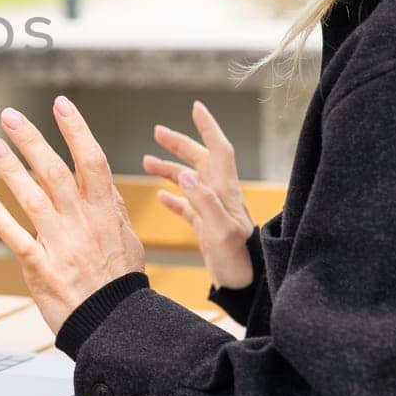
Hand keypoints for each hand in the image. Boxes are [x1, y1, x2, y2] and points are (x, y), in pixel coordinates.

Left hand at [0, 96, 145, 334]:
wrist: (116, 328)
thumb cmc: (121, 284)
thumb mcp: (129, 242)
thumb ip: (113, 210)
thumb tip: (105, 183)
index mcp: (105, 213)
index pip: (92, 161)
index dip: (76, 130)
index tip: (60, 103)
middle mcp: (82, 223)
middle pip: (55, 172)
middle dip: (32, 140)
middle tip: (9, 115)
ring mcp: (62, 245)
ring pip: (33, 198)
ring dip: (11, 170)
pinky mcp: (42, 269)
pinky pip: (19, 240)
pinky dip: (2, 220)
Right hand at [141, 100, 255, 289]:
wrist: (249, 288)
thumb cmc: (239, 262)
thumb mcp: (221, 231)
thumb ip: (203, 202)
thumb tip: (185, 174)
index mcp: (225, 193)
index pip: (219, 150)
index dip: (208, 127)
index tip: (196, 107)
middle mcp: (221, 197)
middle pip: (200, 161)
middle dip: (180, 144)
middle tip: (156, 131)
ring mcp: (214, 212)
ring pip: (190, 182)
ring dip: (169, 170)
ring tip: (145, 163)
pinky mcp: (208, 229)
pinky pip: (188, 208)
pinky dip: (173, 199)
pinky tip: (160, 197)